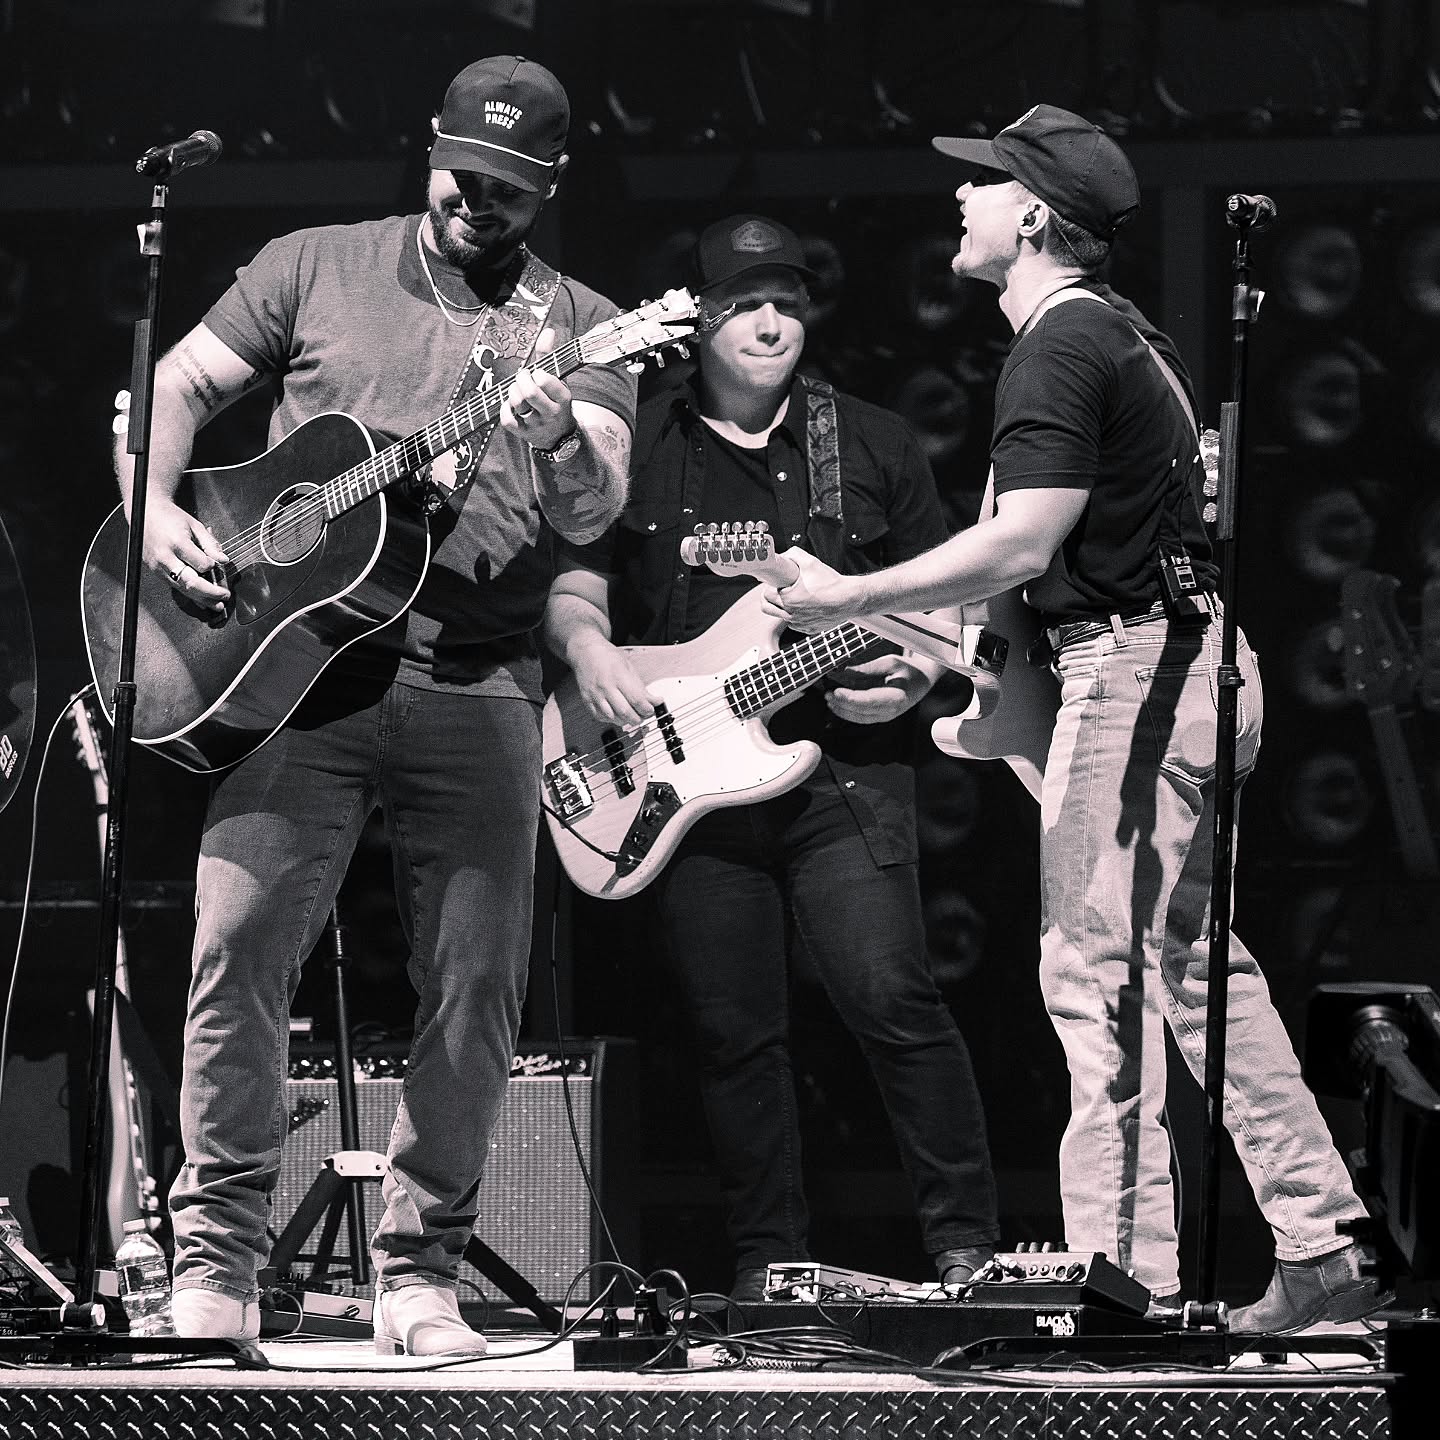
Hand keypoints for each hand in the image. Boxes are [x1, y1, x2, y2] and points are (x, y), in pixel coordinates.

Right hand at [144, 496, 228, 608]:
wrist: (145, 512)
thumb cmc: (170, 517)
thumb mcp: (195, 525)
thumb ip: (210, 544)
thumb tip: (223, 561)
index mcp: (176, 542)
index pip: (200, 564)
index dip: (213, 568)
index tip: (220, 566)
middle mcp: (165, 557)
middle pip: (190, 582)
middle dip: (210, 593)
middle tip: (225, 596)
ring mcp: (158, 566)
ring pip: (182, 588)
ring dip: (202, 599)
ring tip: (217, 605)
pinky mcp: (155, 571)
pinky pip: (174, 586)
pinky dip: (190, 594)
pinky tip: (202, 600)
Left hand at [502, 327, 575, 451]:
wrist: (559, 435)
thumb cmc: (556, 401)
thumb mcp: (558, 379)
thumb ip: (549, 355)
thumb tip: (548, 331)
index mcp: (562, 397)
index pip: (545, 380)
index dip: (536, 373)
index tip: (537, 373)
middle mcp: (551, 412)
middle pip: (529, 392)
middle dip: (521, 379)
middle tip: (523, 378)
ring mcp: (537, 424)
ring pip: (517, 404)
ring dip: (512, 392)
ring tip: (517, 389)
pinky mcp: (524, 433)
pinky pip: (507, 420)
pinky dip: (504, 409)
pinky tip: (510, 405)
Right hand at [568, 633, 658, 727]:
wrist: (585, 652)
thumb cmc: (607, 657)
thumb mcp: (629, 667)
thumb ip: (641, 687)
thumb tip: (655, 701)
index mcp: (619, 676)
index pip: (636, 699)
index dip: (647, 709)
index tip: (651, 710)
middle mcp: (606, 686)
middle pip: (625, 712)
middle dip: (637, 719)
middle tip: (642, 716)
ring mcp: (595, 694)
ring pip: (612, 717)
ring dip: (625, 721)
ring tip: (631, 716)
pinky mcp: (587, 700)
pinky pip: (600, 717)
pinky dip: (611, 719)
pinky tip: (616, 715)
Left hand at [761, 547, 864, 632]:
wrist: (851, 598)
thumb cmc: (833, 584)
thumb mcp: (810, 562)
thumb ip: (792, 555)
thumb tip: (782, 556)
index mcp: (789, 600)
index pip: (766, 594)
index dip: (771, 585)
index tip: (776, 582)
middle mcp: (792, 615)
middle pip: (767, 607)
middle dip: (772, 596)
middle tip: (782, 588)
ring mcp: (800, 624)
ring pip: (780, 616)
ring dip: (783, 607)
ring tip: (795, 596)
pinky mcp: (808, 629)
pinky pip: (794, 623)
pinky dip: (795, 615)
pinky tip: (805, 605)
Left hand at [825, 656, 934, 723]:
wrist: (924, 680)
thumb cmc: (910, 671)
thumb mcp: (890, 663)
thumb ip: (867, 668)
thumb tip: (845, 670)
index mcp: (896, 698)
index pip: (868, 701)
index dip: (849, 698)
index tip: (836, 691)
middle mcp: (890, 711)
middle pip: (860, 712)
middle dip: (841, 704)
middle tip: (827, 693)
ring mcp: (885, 716)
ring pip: (858, 718)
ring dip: (841, 710)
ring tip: (828, 698)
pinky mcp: (879, 716)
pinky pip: (860, 717)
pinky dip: (847, 711)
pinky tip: (837, 703)